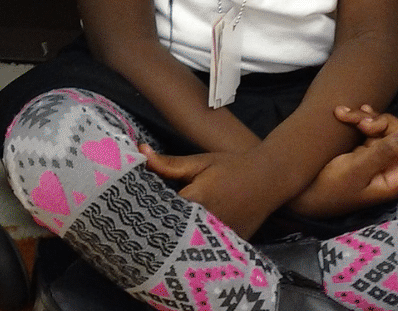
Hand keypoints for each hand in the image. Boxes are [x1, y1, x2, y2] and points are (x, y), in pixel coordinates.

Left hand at [139, 145, 276, 239]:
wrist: (269, 178)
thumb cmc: (231, 167)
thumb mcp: (199, 162)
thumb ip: (169, 164)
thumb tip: (140, 151)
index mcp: (197, 201)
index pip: (161, 213)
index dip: (143, 213)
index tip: (128, 213)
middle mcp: (209, 223)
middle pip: (173, 231)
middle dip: (156, 228)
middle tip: (135, 227)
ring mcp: (222, 237)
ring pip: (188, 243)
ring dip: (173, 238)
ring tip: (152, 236)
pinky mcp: (231, 244)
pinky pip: (206, 247)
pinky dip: (193, 244)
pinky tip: (179, 240)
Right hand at [286, 107, 397, 219]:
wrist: (300, 196)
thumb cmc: (329, 189)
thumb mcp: (354, 171)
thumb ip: (382, 152)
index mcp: (394, 179)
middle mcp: (389, 168)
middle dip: (381, 123)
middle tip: (358, 122)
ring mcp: (375, 158)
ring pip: (383, 129)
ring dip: (365, 118)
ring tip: (342, 114)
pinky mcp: (360, 151)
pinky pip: (368, 129)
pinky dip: (358, 119)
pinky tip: (343, 113)